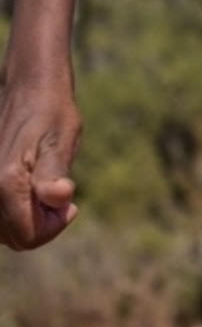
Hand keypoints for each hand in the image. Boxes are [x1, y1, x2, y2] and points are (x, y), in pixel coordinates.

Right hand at [0, 78, 81, 249]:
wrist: (29, 90)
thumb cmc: (52, 113)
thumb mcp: (62, 140)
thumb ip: (55, 173)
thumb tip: (60, 197)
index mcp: (6, 184)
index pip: (27, 237)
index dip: (54, 226)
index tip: (69, 202)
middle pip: (13, 237)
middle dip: (40, 223)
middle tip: (57, 191)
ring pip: (3, 230)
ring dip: (26, 218)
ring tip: (44, 186)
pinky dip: (14, 210)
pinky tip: (30, 187)